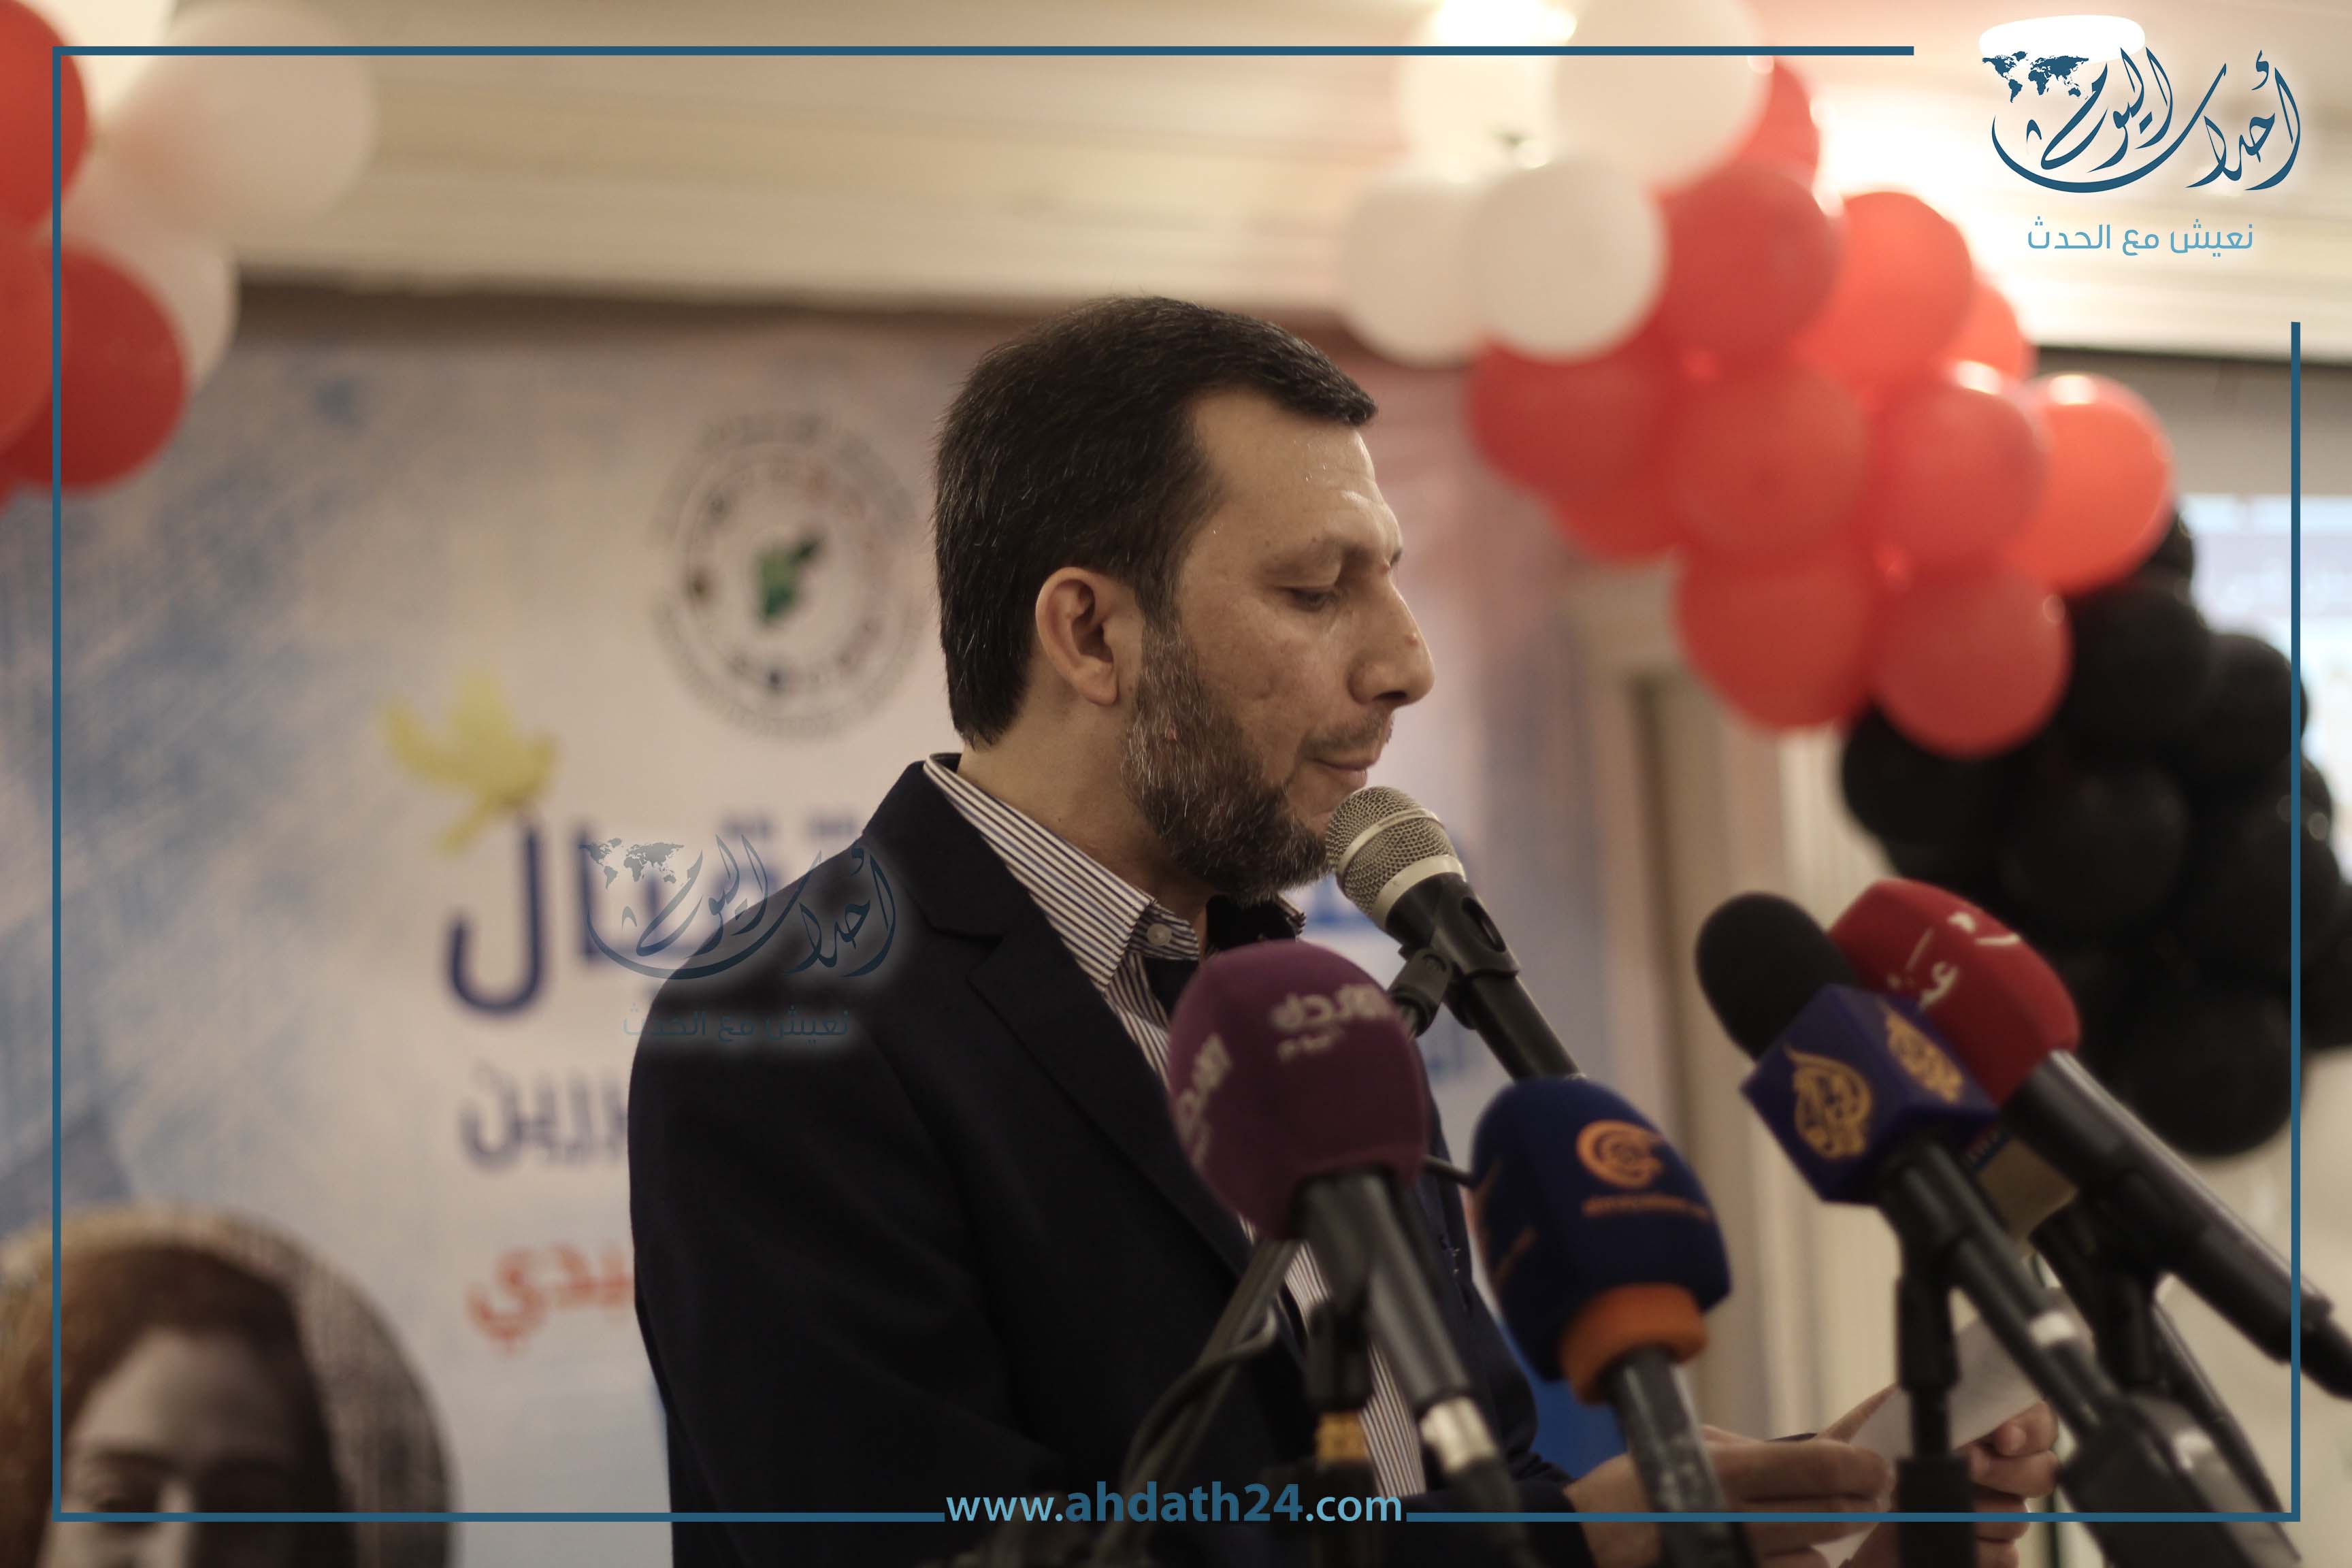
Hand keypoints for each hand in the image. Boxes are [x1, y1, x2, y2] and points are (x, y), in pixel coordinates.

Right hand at [1567, 1428, 1892, 1567]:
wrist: (1586, 1548)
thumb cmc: (1636, 1491)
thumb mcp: (1689, 1448)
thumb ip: (1755, 1453)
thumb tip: (1829, 1453)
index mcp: (1723, 1470)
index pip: (1820, 1466)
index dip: (1862, 1466)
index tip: (1880, 1466)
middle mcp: (1735, 1519)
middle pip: (1832, 1514)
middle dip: (1858, 1502)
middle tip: (1867, 1494)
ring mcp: (1735, 1560)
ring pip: (1817, 1558)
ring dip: (1819, 1543)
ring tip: (1794, 1528)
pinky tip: (1776, 1554)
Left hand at [1844, 1400, 2060, 1567]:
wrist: (1846, 1496)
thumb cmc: (1871, 1450)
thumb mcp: (1893, 1413)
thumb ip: (1935, 1406)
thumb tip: (1966, 1417)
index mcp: (1987, 1429)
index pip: (2039, 1422)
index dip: (2030, 1428)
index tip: (2004, 1437)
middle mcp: (2001, 1470)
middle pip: (2042, 1472)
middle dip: (2005, 1469)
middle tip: (1968, 1464)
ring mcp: (1997, 1512)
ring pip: (2019, 1516)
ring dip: (1979, 1510)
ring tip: (1937, 1502)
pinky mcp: (1986, 1551)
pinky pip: (2004, 1555)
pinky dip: (1974, 1546)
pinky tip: (1942, 1531)